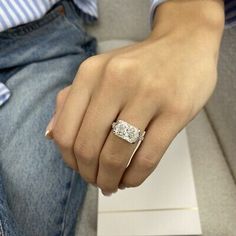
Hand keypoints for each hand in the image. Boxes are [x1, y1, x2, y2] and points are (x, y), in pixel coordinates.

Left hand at [45, 0, 223, 194]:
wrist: (186, 45)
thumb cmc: (140, 64)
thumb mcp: (100, 71)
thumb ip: (71, 99)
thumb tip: (51, 134)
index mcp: (91, 73)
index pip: (66, 131)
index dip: (69, 160)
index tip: (80, 169)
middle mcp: (115, 80)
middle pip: (87, 147)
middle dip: (89, 174)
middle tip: (97, 181)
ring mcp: (148, 95)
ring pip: (115, 156)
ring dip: (110, 179)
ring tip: (113, 183)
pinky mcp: (175, 111)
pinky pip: (147, 158)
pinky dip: (134, 177)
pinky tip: (131, 178)